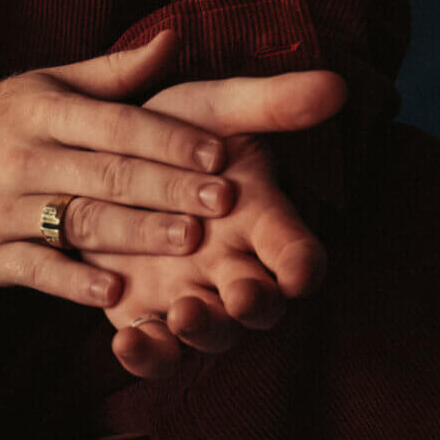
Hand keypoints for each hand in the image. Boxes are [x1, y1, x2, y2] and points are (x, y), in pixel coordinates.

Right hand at [0, 31, 236, 309]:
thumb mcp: (44, 84)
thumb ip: (113, 73)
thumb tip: (176, 38)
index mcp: (43, 110)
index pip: (116, 124)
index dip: (168, 140)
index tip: (218, 154)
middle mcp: (22, 155)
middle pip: (106, 174)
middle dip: (167, 188)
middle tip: (223, 201)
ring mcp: (1, 206)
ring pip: (77, 220)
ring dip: (135, 233)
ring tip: (188, 242)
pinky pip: (35, 269)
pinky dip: (73, 280)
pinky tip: (115, 292)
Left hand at [99, 69, 346, 379]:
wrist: (104, 154)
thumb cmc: (173, 130)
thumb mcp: (218, 109)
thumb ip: (271, 103)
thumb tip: (336, 84)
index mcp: (260, 222)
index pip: (297, 251)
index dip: (302, 263)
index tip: (301, 269)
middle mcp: (233, 267)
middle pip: (260, 304)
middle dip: (255, 303)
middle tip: (243, 296)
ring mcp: (190, 295)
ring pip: (209, 332)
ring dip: (203, 330)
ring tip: (184, 313)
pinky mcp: (144, 316)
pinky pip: (154, 349)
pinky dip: (146, 354)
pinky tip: (125, 342)